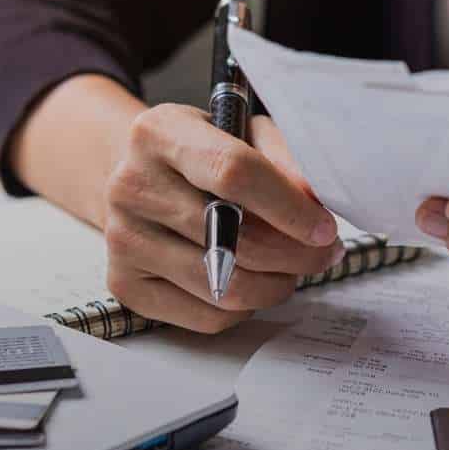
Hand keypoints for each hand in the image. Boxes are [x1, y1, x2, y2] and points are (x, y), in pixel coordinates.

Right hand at [103, 104, 340, 332]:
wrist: (140, 177)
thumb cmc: (202, 154)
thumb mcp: (244, 133)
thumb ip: (283, 160)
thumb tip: (315, 206)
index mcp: (160, 134)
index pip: (233, 173)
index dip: (289, 207)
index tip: (324, 227)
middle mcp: (131, 185)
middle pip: (234, 240)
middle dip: (296, 254)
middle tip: (324, 252)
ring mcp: (123, 239)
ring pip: (225, 287)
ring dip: (277, 285)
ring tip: (292, 267)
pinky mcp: (126, 284)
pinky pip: (207, 316)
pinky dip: (245, 307)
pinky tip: (252, 281)